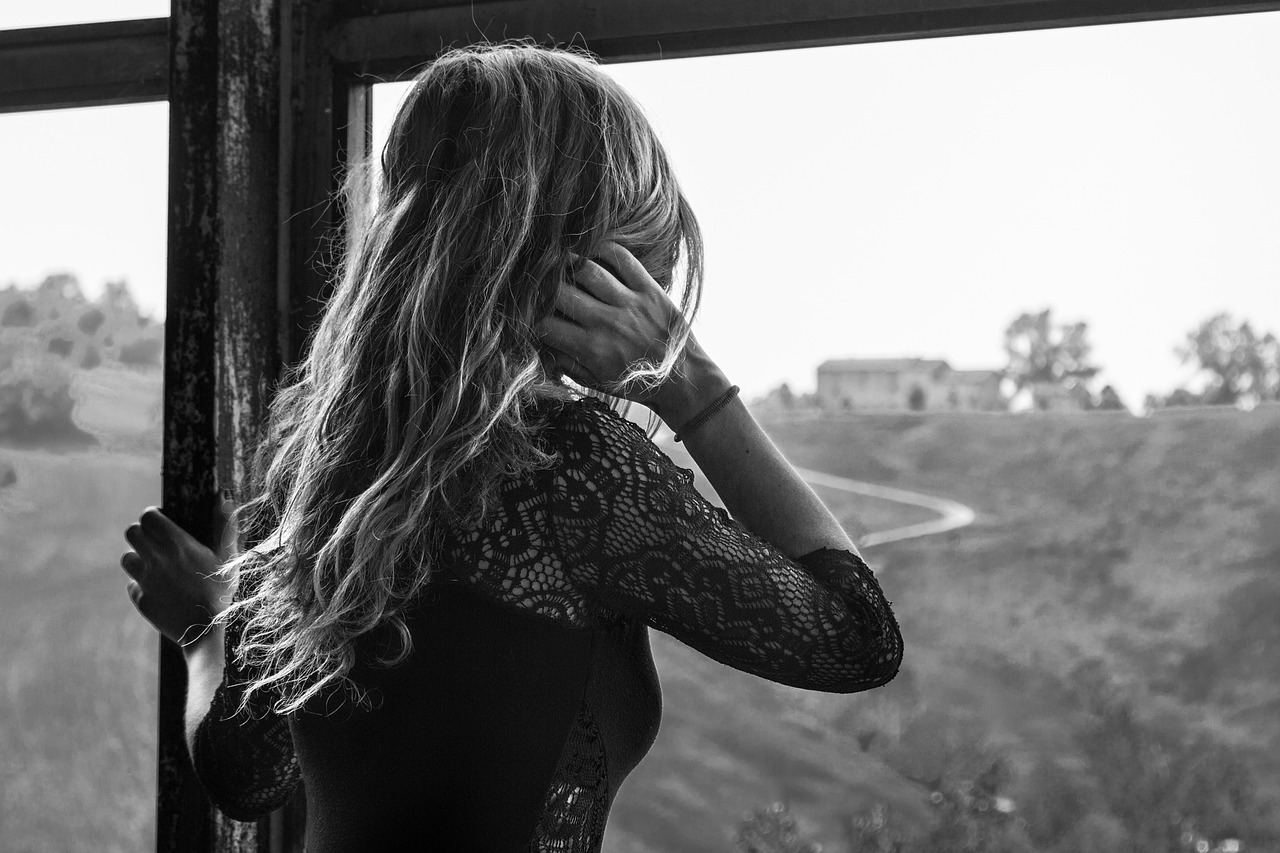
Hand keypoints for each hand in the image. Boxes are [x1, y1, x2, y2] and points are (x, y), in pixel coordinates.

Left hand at [120, 506, 231, 647]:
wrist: (204, 631)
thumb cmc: (220, 590)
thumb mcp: (229, 555)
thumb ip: (224, 523)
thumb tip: (222, 494)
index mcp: (175, 544)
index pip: (148, 516)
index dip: (153, 515)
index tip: (164, 519)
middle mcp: (154, 559)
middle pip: (132, 532)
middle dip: (142, 532)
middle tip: (158, 540)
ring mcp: (143, 580)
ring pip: (126, 558)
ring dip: (139, 557)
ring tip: (157, 564)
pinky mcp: (140, 600)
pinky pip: (133, 585)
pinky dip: (142, 583)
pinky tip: (160, 588)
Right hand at [536, 241, 686, 408]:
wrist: (683, 380)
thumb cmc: (636, 383)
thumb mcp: (597, 384)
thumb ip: (567, 365)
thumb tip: (540, 345)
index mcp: (592, 349)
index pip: (545, 324)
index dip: (531, 317)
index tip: (530, 314)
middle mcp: (607, 323)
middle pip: (560, 292)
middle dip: (543, 288)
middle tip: (539, 284)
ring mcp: (629, 303)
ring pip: (586, 270)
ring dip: (567, 263)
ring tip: (559, 264)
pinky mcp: (649, 289)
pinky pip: (621, 258)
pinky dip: (603, 249)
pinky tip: (591, 253)